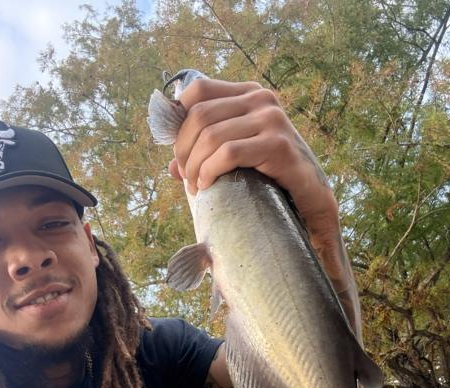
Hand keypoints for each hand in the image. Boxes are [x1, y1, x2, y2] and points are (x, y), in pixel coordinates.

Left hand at [169, 78, 367, 369]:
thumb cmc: (270, 180)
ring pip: (211, 135)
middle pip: (199, 115)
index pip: (198, 90)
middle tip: (185, 177)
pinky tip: (207, 185)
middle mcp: (261, 100)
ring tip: (196, 187)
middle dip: (183, 149)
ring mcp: (272, 120)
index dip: (178, 119)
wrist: (311, 202)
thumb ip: (207, 153)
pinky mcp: (278, 145)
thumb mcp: (236, 159)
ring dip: (194, 166)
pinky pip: (229, 153)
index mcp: (249, 95)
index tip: (177, 151)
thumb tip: (172, 165)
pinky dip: (209, 170)